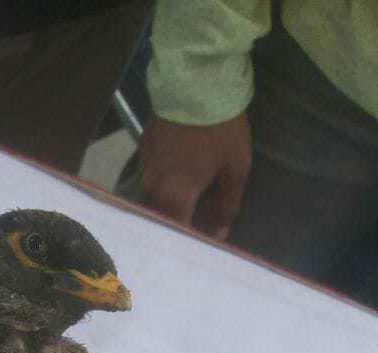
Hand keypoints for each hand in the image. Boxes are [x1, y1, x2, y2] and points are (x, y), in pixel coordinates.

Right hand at [138, 112, 250, 239]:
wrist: (195, 81)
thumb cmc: (219, 129)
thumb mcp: (235, 168)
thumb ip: (227, 205)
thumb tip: (219, 233)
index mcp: (173, 198)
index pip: (179, 235)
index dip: (194, 242)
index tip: (209, 244)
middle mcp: (151, 190)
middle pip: (162, 222)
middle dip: (179, 228)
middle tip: (199, 228)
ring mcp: (143, 169)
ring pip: (153, 203)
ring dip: (169, 209)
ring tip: (188, 207)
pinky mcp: (142, 151)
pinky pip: (151, 181)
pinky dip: (163, 189)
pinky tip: (178, 182)